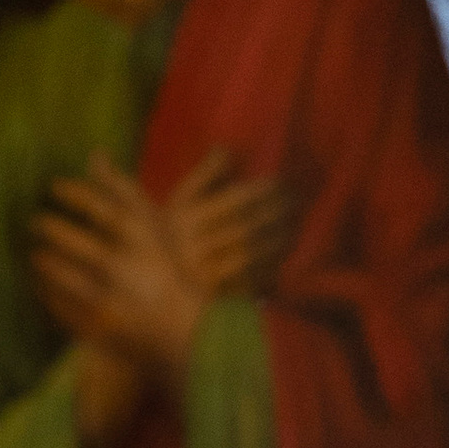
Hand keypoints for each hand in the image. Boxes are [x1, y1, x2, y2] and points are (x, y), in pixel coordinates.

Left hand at [28, 153, 204, 380]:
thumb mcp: (151, 226)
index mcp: (145, 242)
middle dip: (53, 228)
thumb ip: (122, 190)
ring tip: (36, 254)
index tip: (54, 186)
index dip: (76, 194)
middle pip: (80, 244)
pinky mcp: (100, 330)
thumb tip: (94, 154)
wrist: (183, 330)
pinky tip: (41, 284)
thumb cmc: (162, 268)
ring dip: (46, 263)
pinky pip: (64, 308)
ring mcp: (113, 302)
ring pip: (67, 279)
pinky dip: (48, 294)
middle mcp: (129, 270)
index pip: (106, 210)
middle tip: (35, 220)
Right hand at [160, 147, 296, 301]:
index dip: (263, 191)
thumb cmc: (172, 232)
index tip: (283, 182)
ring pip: (250, 255)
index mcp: (183, 218)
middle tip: (297, 202)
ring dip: (278, 238)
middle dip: (277, 212)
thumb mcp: (179, 200)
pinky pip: (248, 281)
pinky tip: (283, 253)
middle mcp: (191, 246)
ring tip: (295, 224)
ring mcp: (202, 275)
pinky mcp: (212, 298)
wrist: (150, 283)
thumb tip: (228, 150)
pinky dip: (270, 266)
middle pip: (246, 227)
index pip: (233, 200)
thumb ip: (204, 174)